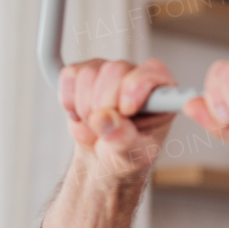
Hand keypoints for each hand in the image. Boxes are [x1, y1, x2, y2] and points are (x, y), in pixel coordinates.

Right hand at [58, 58, 177, 183]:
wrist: (102, 157)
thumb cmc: (127, 155)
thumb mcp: (134, 157)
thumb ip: (124, 139)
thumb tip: (104, 118)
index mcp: (160, 95)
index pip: (152, 73)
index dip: (135, 87)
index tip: (126, 110)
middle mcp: (136, 77)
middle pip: (115, 70)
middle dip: (104, 104)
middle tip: (106, 128)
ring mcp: (109, 71)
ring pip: (89, 73)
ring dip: (85, 107)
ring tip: (95, 125)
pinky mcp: (84, 72)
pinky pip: (70, 75)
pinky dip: (68, 99)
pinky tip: (79, 114)